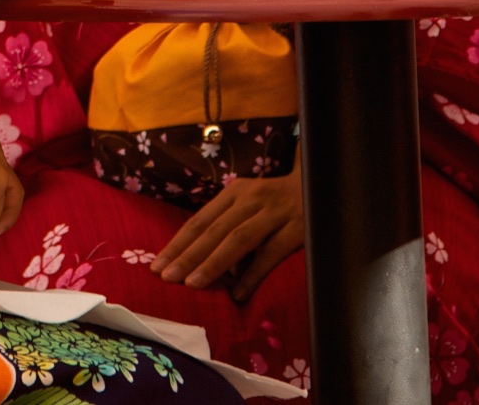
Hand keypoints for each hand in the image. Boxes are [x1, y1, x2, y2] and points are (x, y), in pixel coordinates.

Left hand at [150, 161, 303, 301]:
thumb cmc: (277, 200)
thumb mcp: (250, 203)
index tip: (157, 265)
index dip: (178, 243)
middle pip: (214, 230)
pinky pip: (270, 254)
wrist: (320, 184)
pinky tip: (238, 294)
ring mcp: (274, 213)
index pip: (200, 221)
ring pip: (237, 240)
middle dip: (188, 255)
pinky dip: (253, 274)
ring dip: (213, 263)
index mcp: (235, 192)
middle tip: (167, 277)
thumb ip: (228, 224)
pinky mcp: (297, 229)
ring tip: (193, 284)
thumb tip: (198, 259)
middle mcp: (251, 199)